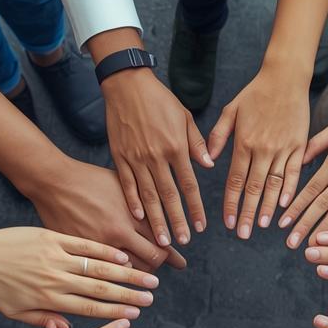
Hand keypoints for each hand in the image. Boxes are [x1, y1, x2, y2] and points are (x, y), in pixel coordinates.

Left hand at [0, 226, 159, 327]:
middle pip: (101, 289)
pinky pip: (84, 246)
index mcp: (49, 299)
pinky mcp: (52, 238)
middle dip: (129, 295)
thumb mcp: (15, 312)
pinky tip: (123, 256)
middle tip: (151, 298)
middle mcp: (57, 279)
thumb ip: (43, 322)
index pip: (89, 309)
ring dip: (126, 274)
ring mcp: (56, 257)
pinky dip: (105, 251)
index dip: (115, 312)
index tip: (135, 315)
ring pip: (98, 268)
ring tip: (148, 278)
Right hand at [28, 159, 183, 271]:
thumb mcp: (123, 185)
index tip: (180, 263)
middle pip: (150, 260)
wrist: (53, 181)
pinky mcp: (82, 252)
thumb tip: (163, 215)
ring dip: (138, 275)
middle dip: (159, 267)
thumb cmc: (90, 179)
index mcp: (131, 215)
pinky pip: (104, 272)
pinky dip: (115, 274)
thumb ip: (143, 202)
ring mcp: (100, 244)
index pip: (161, 242)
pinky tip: (118, 276)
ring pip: (130, 270)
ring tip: (142, 277)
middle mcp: (119, 232)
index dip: (172, 255)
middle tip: (161, 273)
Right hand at [104, 68, 210, 247]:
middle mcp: (156, 156)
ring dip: (156, 219)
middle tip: (183, 242)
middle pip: (169, 196)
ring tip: (162, 239)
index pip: (189, 185)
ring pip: (148, 195)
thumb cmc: (159, 99)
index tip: (201, 226)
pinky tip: (138, 217)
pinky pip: (127, 183)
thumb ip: (196, 143)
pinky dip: (132, 201)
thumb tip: (207, 165)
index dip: (195, 208)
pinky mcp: (119, 155)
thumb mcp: (184, 116)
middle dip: (177, 221)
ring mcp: (136, 157)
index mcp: (176, 146)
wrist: (126, 84)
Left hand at [210, 66, 310, 238]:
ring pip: (273, 184)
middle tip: (242, 234)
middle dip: (246, 213)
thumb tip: (208, 160)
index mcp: (243, 142)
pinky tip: (285, 206)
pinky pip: (294, 172)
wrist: (285, 77)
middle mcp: (262, 148)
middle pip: (253, 188)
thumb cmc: (255, 93)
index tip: (227, 222)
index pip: (234, 180)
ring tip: (261, 225)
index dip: (230, 203)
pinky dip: (290, 189)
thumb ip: (218, 136)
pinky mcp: (299, 145)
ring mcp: (282, 148)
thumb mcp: (231, 110)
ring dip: (267, 207)